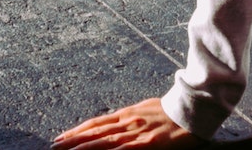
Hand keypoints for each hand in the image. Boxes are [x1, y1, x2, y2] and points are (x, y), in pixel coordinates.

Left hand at [53, 96, 202, 148]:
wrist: (196, 106)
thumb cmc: (176, 109)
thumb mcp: (149, 109)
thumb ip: (133, 118)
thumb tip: (118, 123)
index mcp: (129, 114)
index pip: (97, 123)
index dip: (78, 130)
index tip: (62, 136)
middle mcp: (129, 121)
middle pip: (95, 131)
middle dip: (73, 139)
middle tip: (54, 145)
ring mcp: (138, 132)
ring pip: (104, 141)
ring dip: (83, 146)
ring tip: (65, 149)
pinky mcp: (149, 143)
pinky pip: (125, 149)